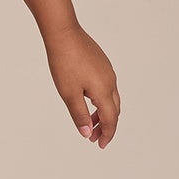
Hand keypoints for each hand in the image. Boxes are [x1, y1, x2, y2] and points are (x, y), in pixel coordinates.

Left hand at [44, 23, 119, 148]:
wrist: (64, 33)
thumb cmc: (64, 63)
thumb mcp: (69, 93)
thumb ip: (79, 114)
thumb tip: (87, 133)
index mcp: (104, 91)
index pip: (110, 119)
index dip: (106, 134)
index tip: (100, 145)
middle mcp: (110, 81)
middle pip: (114, 110)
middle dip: (105, 126)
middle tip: (94, 138)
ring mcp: (108, 71)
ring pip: (111, 98)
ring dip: (103, 113)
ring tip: (90, 122)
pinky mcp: (102, 64)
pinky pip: (107, 87)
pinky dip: (101, 100)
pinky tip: (89, 101)